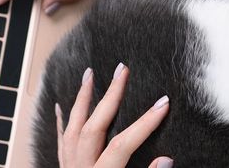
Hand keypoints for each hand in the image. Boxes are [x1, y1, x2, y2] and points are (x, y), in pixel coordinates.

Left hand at [56, 64, 172, 167]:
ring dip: (82, 100)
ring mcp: (69, 167)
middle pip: (93, 127)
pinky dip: (62, 121)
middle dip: (110, 97)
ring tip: (89, 75)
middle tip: (122, 70)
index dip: (145, 124)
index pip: (123, 144)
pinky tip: (60, 106)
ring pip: (73, 128)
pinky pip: (60, 141)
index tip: (163, 103)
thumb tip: (167, 159)